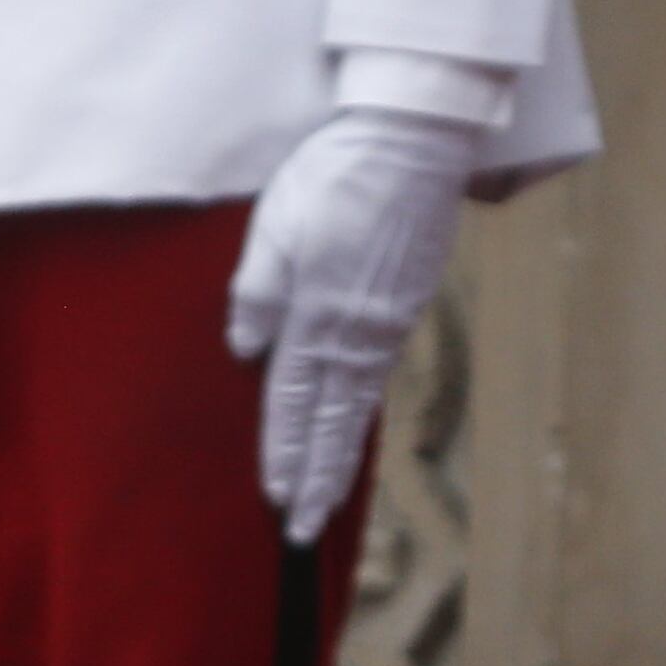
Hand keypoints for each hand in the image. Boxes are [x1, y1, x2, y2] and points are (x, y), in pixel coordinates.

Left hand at [225, 106, 474, 540]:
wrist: (418, 137)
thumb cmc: (335, 176)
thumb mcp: (273, 230)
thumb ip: (257, 294)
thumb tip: (247, 349)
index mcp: (318, 315)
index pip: (291, 402)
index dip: (282, 455)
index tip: (276, 504)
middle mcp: (360, 328)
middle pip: (334, 418)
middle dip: (319, 477)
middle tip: (306, 528)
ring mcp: (392, 314)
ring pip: (361, 397)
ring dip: (343, 448)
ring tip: (331, 490)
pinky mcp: (412, 294)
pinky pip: (381, 365)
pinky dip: (364, 403)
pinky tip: (357, 413)